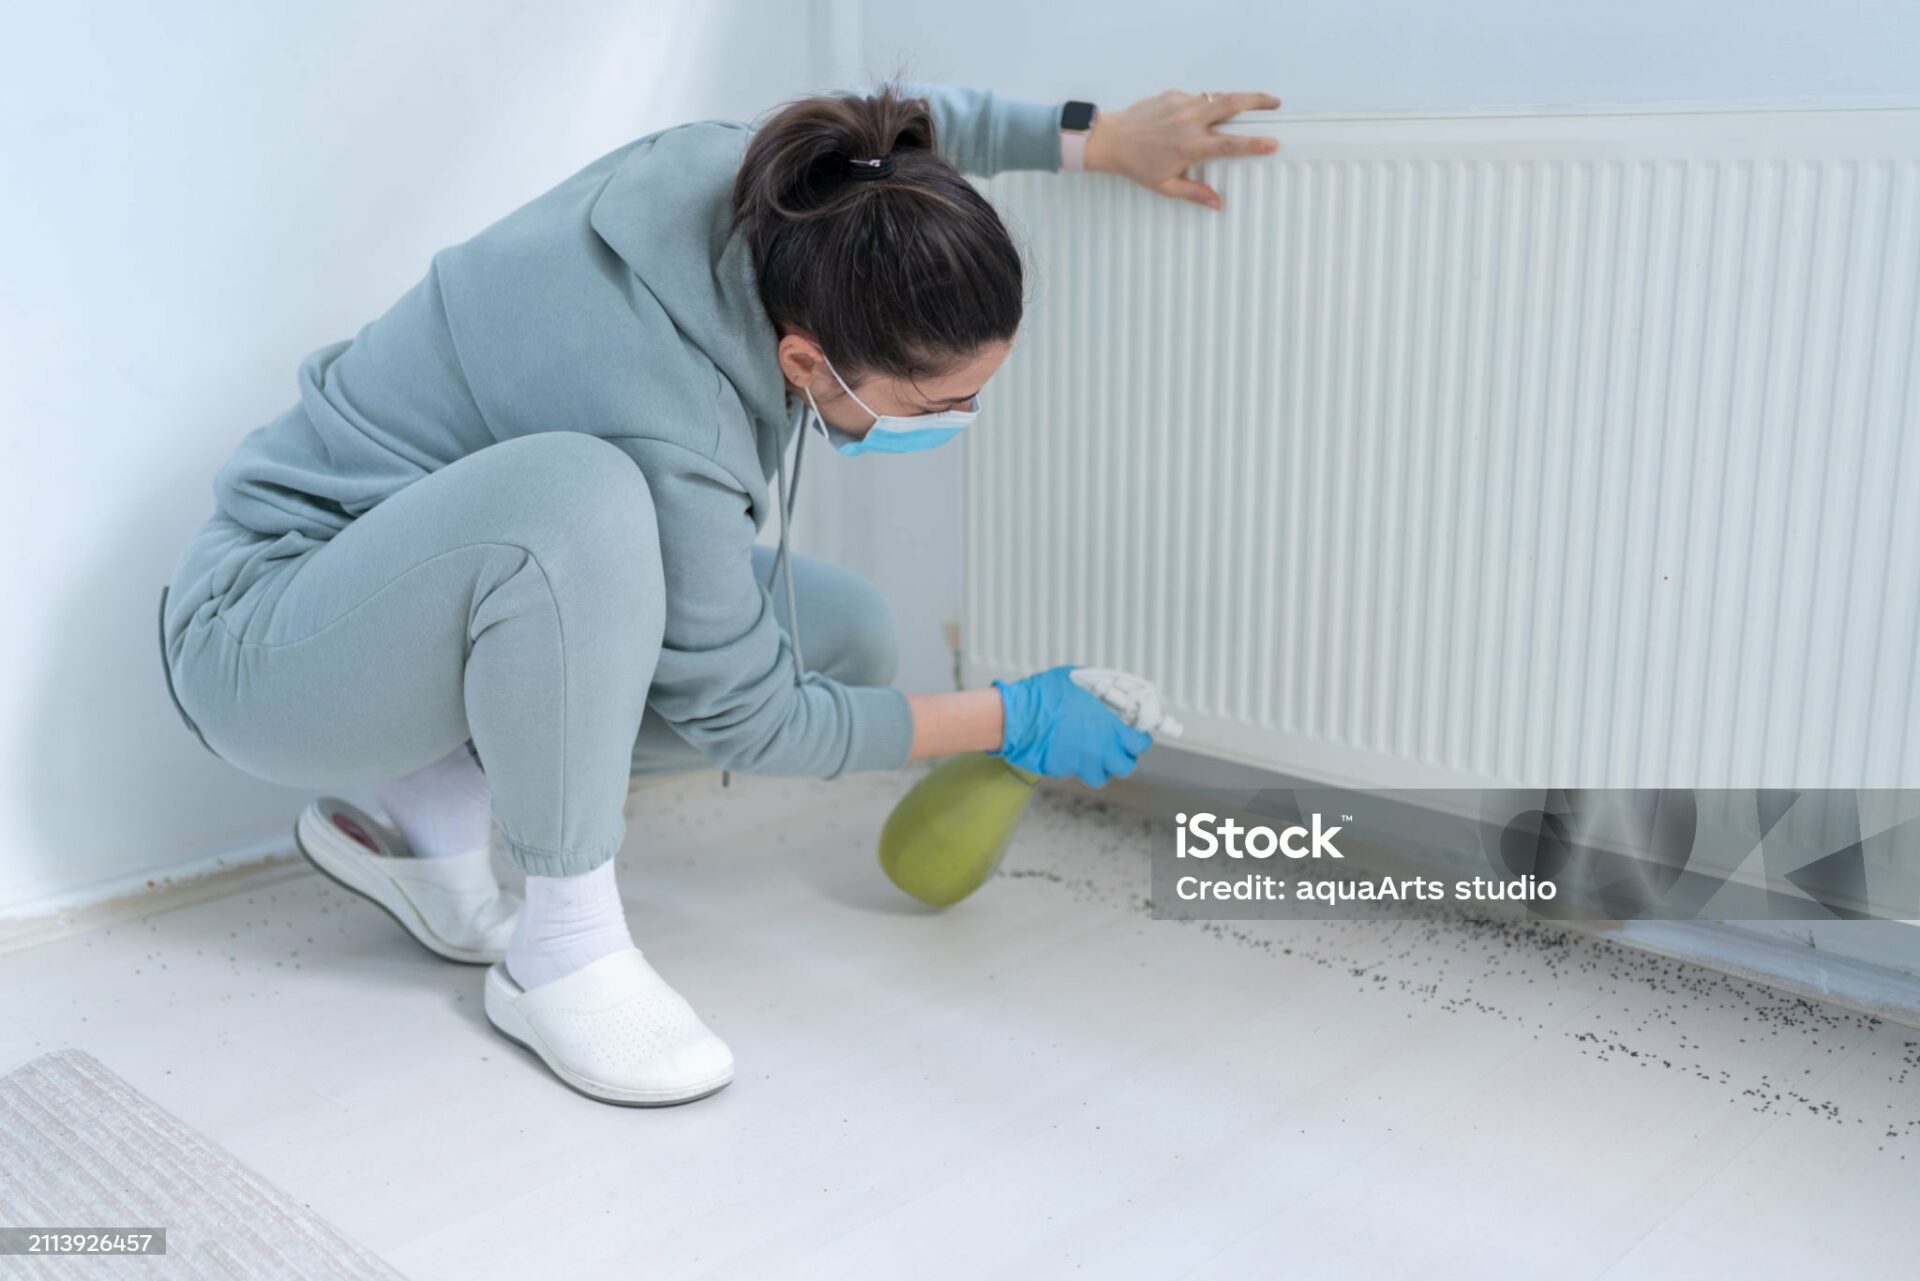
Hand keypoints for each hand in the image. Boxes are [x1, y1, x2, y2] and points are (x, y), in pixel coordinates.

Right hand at [991, 665, 1153, 787]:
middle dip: (1123, 758)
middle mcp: (1097, 751)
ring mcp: (1079, 764)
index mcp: (1108, 729)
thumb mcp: (1075, 679)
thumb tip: (1102, 686)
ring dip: (1100, 766)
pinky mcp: (1061, 771)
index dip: (1140, 739)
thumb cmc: (1043, 697)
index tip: (1136, 735)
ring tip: (1092, 752)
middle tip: (1117, 746)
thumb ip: (1094, 687)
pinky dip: (1074, 764)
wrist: (1016, 718)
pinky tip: (1066, 749)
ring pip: (1099, 776)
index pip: (1139, 744)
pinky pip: (1074, 772)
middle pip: (1124, 767)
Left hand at [1082, 89, 1281, 209]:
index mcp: (1190, 146)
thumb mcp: (1165, 185)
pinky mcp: (1173, 94)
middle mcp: (1188, 121)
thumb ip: (1194, 193)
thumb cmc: (1135, 164)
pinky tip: (1204, 114)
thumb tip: (1217, 204)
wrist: (1110, 139)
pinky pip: (1198, 97)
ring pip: (1218, 96)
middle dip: (1257, 100)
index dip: (1254, 144)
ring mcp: (1181, 104)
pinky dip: (1206, 103)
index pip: (1230, 144)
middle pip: (1232, 104)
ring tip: (1251, 102)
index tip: (1273, 143)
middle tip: (1275, 103)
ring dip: (1238, 97)